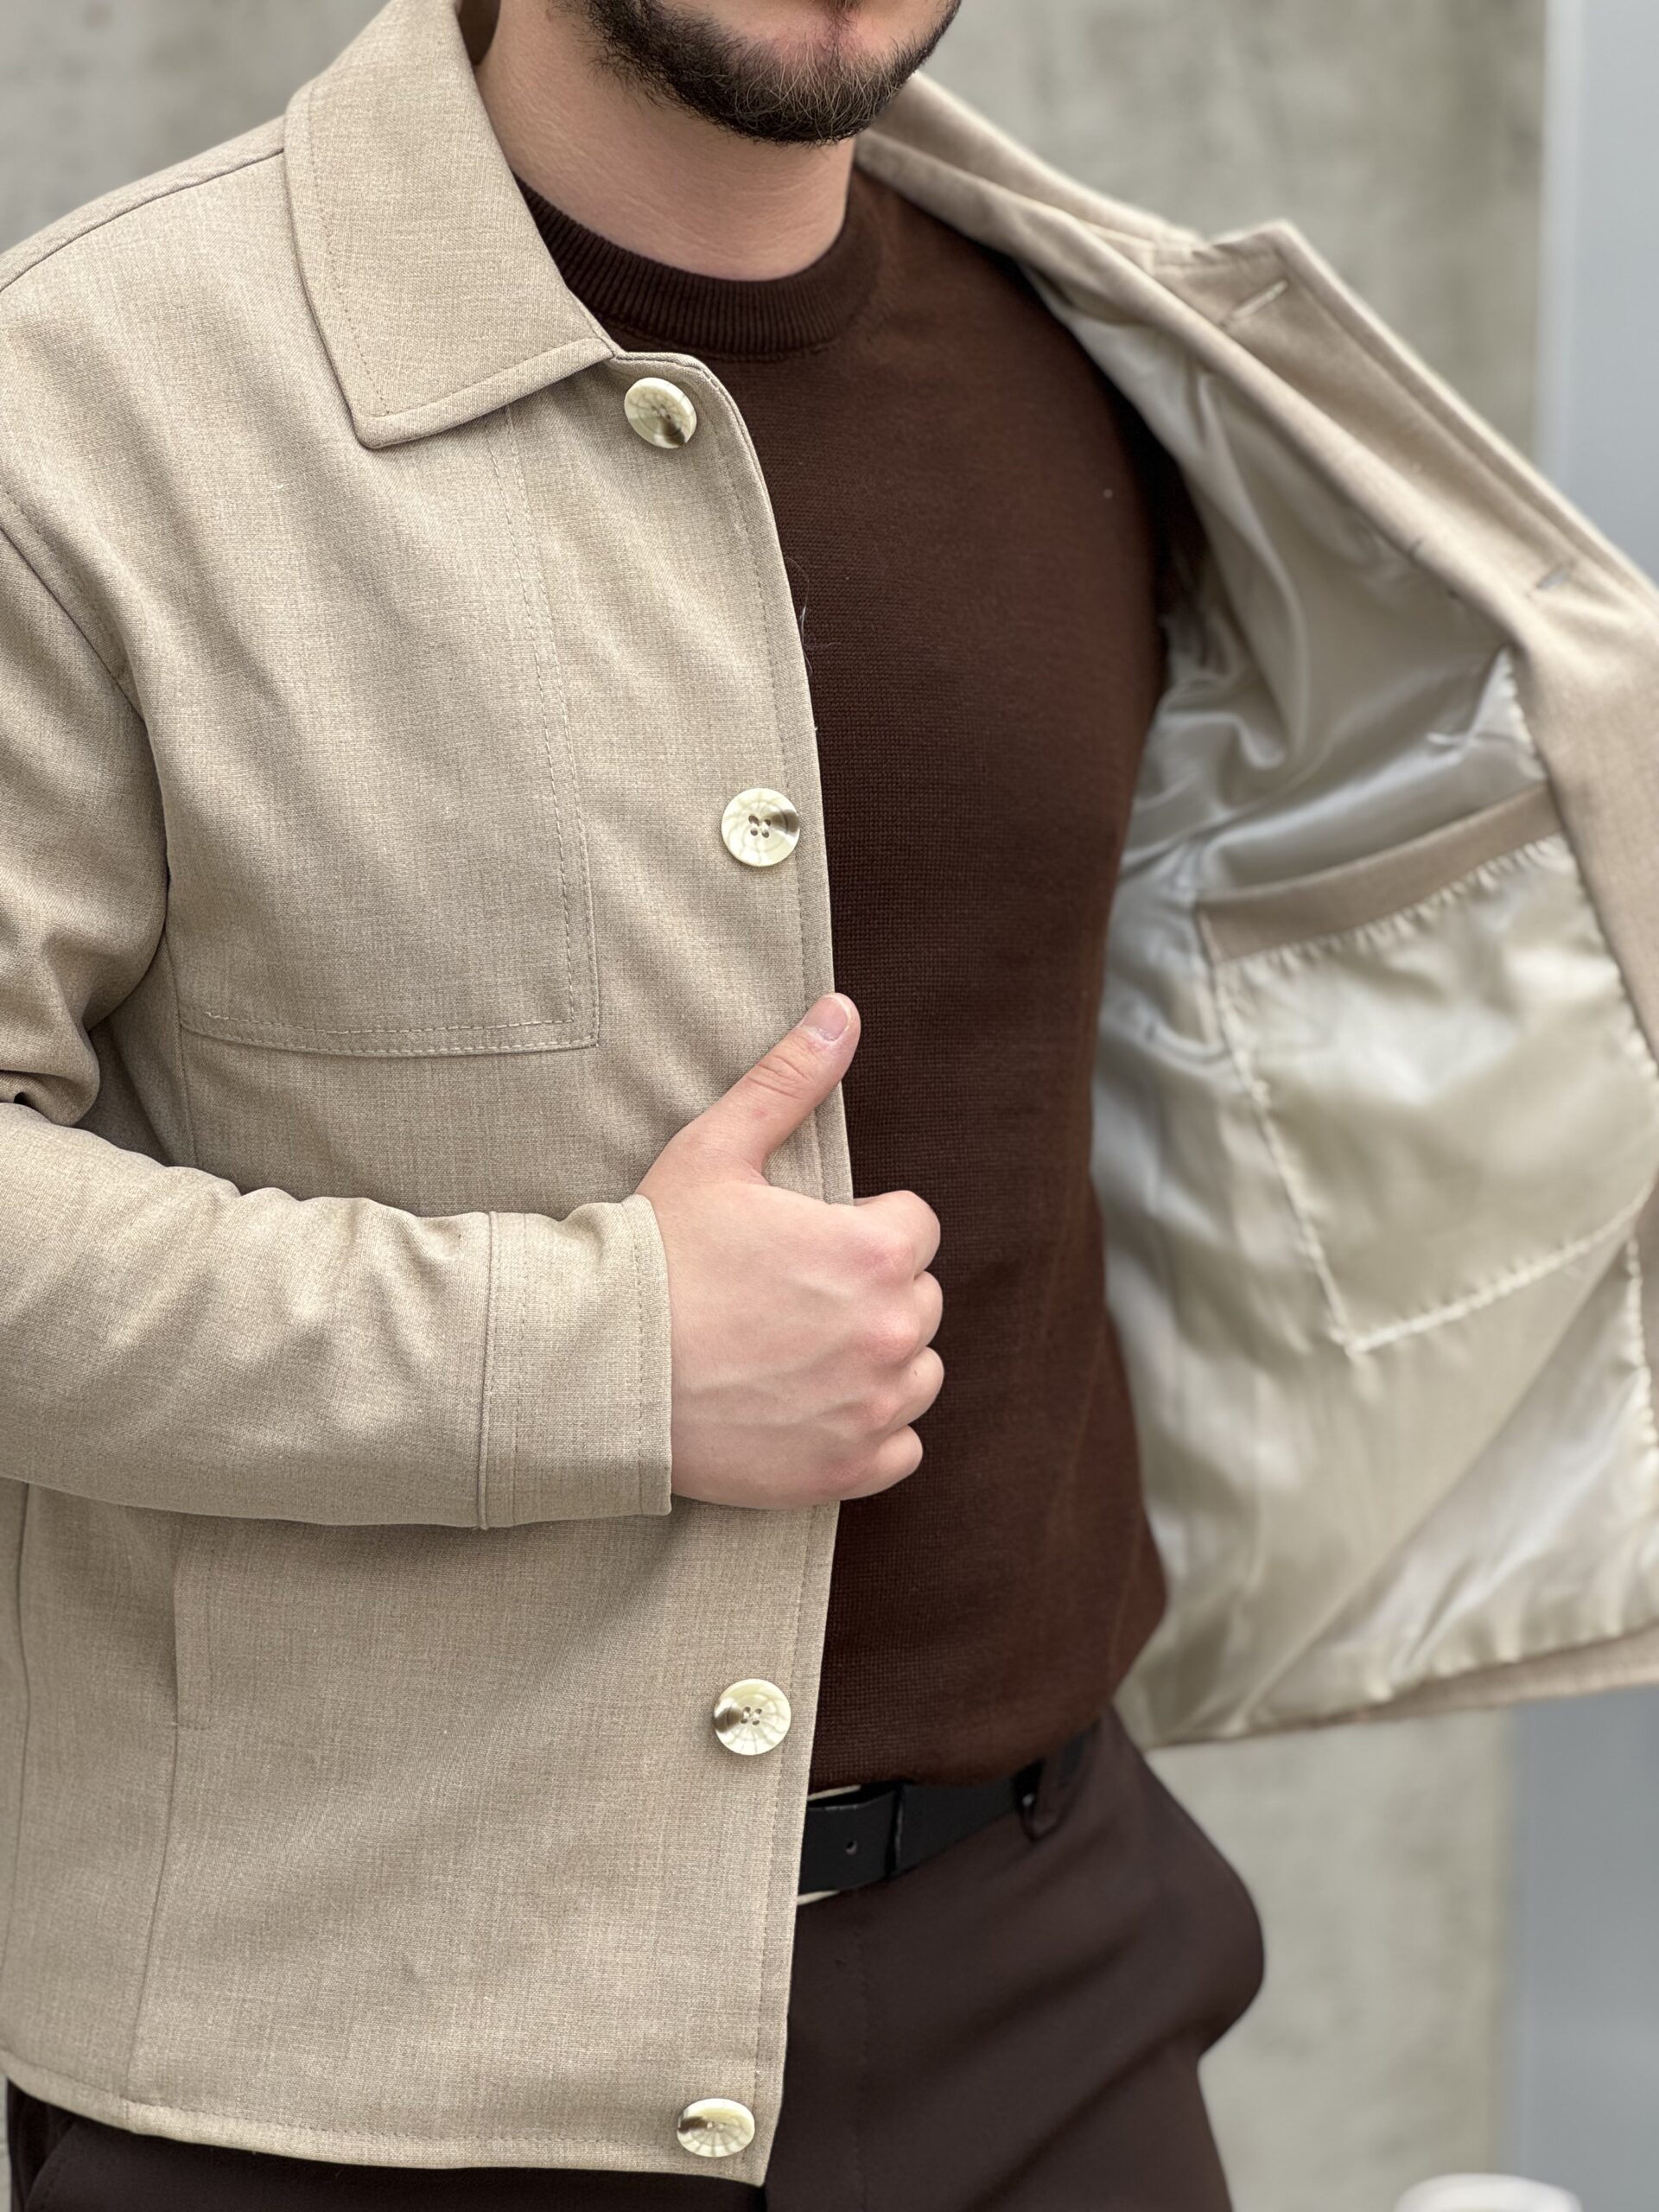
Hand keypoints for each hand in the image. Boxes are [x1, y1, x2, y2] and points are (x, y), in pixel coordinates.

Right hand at [636, 994, 942, 1509]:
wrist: (596, 1371)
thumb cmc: (654, 1257)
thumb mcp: (715, 1151)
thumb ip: (789, 1079)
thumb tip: (844, 1010)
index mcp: (872, 1253)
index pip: (914, 1227)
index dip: (859, 1228)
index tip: (803, 1242)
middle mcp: (890, 1333)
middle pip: (919, 1299)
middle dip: (870, 1292)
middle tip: (789, 1297)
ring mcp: (871, 1408)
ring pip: (918, 1373)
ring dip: (878, 1361)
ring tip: (800, 1351)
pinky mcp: (846, 1469)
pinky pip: (902, 1447)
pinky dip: (870, 1432)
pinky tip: (812, 1408)